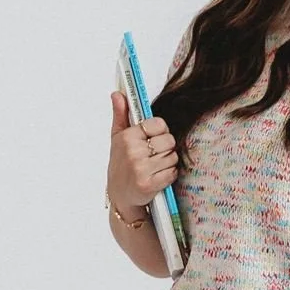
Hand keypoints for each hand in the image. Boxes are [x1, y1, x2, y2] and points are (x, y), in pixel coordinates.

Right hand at [109, 91, 179, 216]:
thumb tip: (117, 93)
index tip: (153, 138)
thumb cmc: (120, 165)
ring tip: (155, 167)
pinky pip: (172, 173)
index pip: (159, 124)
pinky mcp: (149, 185)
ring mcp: (141, 169)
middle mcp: (133, 152)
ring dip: (168, 163)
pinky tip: (158, 176)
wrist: (120, 196)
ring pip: (173, 157)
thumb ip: (120, 114)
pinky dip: (169, 175)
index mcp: (127, 137)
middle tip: (154, 155)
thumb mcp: (117, 139)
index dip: (160, 131)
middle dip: (166, 148)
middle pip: (169, 140)